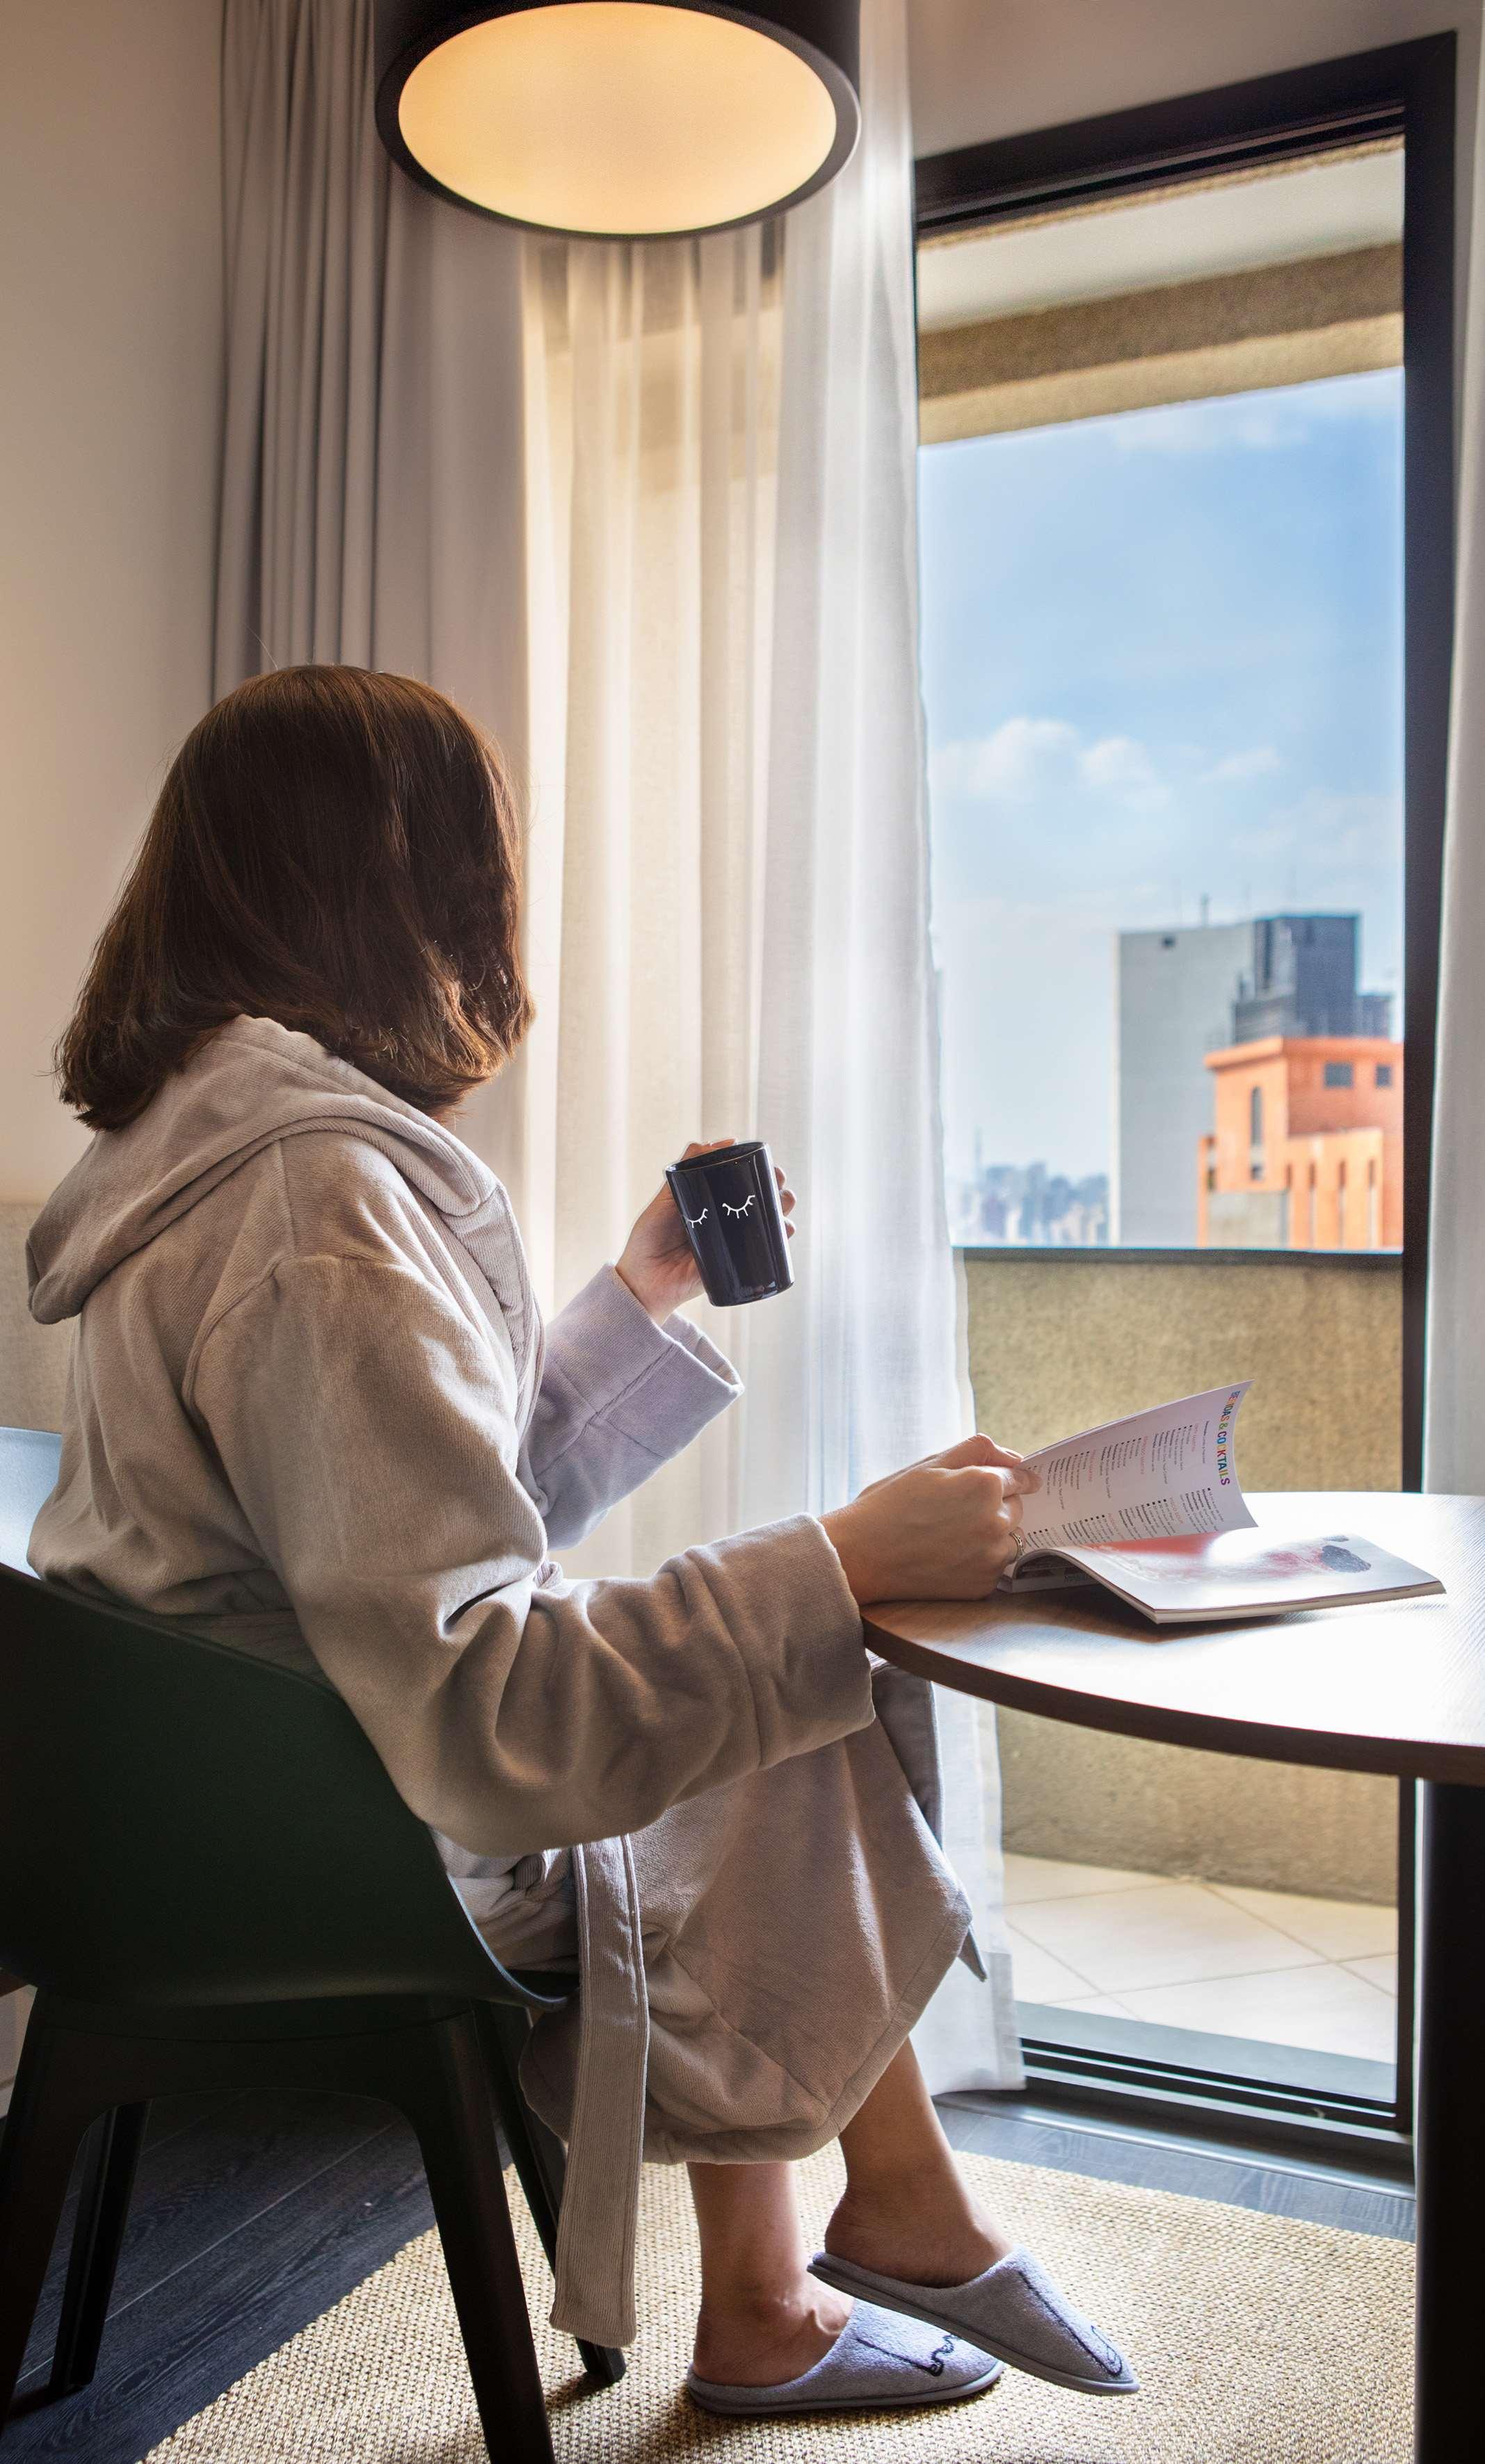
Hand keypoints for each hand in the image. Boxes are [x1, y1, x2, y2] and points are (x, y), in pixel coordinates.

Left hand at [616, 1138, 796, 1323]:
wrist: (644, 1281)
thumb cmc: (649, 1239)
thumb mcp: (665, 1200)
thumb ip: (684, 1171)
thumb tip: (715, 1143)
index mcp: (712, 1201)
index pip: (743, 1181)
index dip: (761, 1171)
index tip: (767, 1165)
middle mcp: (727, 1220)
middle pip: (763, 1200)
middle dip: (778, 1188)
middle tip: (777, 1182)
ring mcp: (734, 1243)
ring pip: (770, 1222)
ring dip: (783, 1209)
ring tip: (782, 1203)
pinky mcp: (738, 1265)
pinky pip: (766, 1252)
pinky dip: (781, 1240)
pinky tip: (784, 1231)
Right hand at [821, 1434, 1033, 1606]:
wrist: (861, 1555)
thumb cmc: (889, 1504)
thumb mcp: (930, 1465)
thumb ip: (976, 1451)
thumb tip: (1014, 1458)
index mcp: (985, 1486)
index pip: (1020, 1480)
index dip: (1013, 1479)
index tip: (1015, 1482)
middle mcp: (995, 1522)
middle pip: (1016, 1510)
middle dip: (997, 1506)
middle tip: (959, 1509)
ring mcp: (990, 1558)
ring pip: (1009, 1541)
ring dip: (993, 1536)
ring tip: (953, 1535)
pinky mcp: (982, 1586)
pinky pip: (994, 1568)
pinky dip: (979, 1562)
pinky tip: (949, 1556)